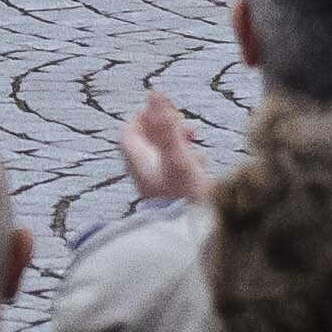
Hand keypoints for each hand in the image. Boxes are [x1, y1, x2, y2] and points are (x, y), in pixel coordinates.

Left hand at [120, 87, 207, 211]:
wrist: (194, 239)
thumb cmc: (184, 197)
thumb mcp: (176, 156)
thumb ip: (165, 125)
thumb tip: (153, 91)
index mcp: (139, 162)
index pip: (128, 133)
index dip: (143, 118)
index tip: (163, 110)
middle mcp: (146, 175)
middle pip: (148, 144)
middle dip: (167, 129)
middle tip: (187, 126)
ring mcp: (161, 188)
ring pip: (165, 157)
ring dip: (180, 145)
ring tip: (195, 141)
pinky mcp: (177, 198)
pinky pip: (178, 174)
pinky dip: (188, 162)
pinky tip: (202, 163)